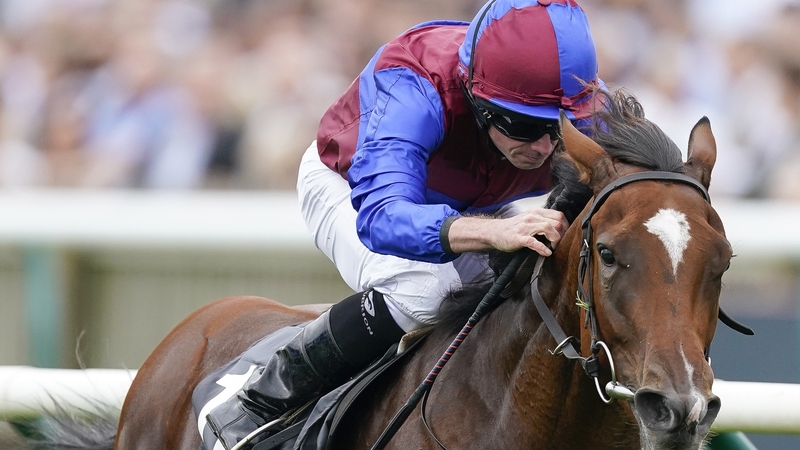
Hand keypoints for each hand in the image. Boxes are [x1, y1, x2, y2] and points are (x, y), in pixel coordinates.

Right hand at [446, 208, 568, 255]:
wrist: (494, 232)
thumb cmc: (513, 228)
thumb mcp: (529, 220)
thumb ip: (543, 221)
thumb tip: (560, 229)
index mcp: (536, 212)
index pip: (559, 215)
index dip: (566, 226)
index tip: (565, 236)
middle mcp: (532, 217)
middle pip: (557, 222)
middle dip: (562, 234)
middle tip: (560, 244)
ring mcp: (525, 227)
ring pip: (548, 228)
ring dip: (555, 240)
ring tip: (553, 247)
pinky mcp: (519, 238)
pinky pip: (534, 242)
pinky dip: (543, 248)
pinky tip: (546, 253)